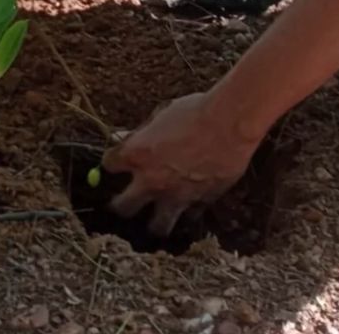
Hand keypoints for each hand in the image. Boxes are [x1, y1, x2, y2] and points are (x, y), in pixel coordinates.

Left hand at [101, 92, 259, 236]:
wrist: (230, 123)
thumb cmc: (194, 111)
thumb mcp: (161, 115)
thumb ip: (141, 133)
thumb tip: (123, 137)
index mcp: (137, 154)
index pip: (109, 165)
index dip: (111, 164)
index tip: (115, 163)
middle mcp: (151, 180)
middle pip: (123, 207)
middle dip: (119, 206)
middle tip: (122, 204)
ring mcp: (176, 195)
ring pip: (158, 226)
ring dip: (154, 224)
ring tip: (154, 223)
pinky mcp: (200, 201)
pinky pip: (190, 215)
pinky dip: (188, 212)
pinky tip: (188, 206)